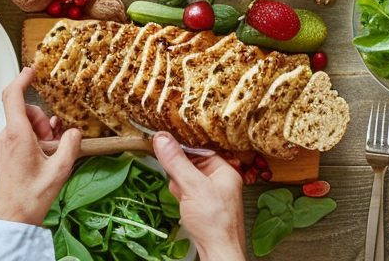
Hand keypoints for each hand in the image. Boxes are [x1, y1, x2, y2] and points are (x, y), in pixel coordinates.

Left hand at [0, 67, 79, 224]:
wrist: (12, 220)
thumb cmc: (30, 198)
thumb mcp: (59, 170)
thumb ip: (70, 145)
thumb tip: (75, 132)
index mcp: (17, 135)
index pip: (13, 96)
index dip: (22, 78)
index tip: (32, 69)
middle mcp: (7, 137)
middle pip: (24, 110)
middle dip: (42, 118)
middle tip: (55, 137)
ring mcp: (4, 145)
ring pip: (23, 123)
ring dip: (40, 130)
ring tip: (51, 150)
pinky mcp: (5, 153)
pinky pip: (20, 134)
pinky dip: (34, 138)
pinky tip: (45, 152)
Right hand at [152, 132, 245, 260]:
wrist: (219, 253)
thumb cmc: (215, 223)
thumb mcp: (192, 186)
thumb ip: (177, 161)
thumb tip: (163, 139)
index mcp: (225, 171)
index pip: (201, 150)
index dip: (184, 149)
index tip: (166, 145)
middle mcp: (221, 182)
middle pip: (193, 165)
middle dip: (180, 172)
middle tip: (178, 180)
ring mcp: (213, 196)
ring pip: (189, 180)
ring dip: (180, 186)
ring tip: (182, 195)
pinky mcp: (205, 208)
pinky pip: (189, 194)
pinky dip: (182, 197)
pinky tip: (183, 205)